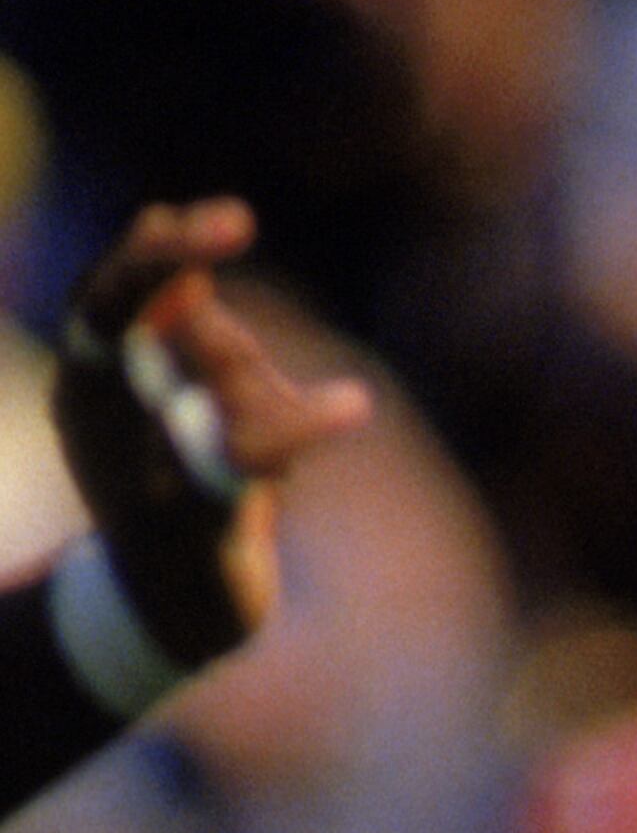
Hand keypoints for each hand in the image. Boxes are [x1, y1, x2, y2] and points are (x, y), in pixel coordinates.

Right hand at [50, 203, 365, 667]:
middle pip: (129, 314)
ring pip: (211, 377)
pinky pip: (245, 454)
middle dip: (171, 258)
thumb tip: (185, 254)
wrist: (173, 613)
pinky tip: (352, 405)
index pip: (106, 292)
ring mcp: (134, 466)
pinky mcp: (186, 520)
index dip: (156, 248)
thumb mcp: (193, 402)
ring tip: (288, 424)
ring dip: (260, 384)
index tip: (223, 219)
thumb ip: (196, 336)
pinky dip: (302, 425)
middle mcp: (96, 415)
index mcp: (87, 379)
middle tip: (235, 220)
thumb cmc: (187, 487)